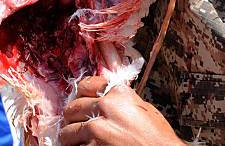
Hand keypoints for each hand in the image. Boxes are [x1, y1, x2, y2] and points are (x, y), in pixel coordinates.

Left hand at [60, 76, 181, 145]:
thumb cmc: (156, 136)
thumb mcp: (142, 108)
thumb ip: (121, 101)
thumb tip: (106, 100)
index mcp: (118, 93)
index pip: (86, 85)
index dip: (81, 94)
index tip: (80, 100)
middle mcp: (105, 107)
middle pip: (73, 107)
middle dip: (73, 117)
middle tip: (75, 123)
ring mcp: (96, 129)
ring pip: (67, 131)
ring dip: (71, 137)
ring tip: (77, 141)